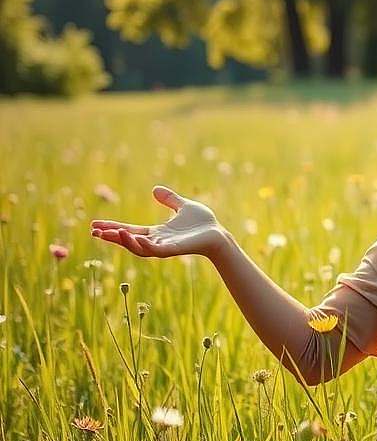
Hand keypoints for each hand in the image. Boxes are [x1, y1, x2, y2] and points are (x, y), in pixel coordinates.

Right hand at [90, 185, 227, 259]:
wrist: (219, 234)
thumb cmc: (203, 223)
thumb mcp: (182, 206)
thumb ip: (169, 199)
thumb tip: (155, 189)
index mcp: (157, 232)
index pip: (129, 230)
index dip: (113, 228)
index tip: (94, 225)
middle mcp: (157, 241)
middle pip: (128, 240)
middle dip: (111, 237)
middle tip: (94, 232)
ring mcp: (164, 247)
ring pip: (138, 247)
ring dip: (124, 241)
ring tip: (109, 233)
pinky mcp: (173, 250)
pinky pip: (154, 250)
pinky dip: (143, 245)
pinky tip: (133, 237)